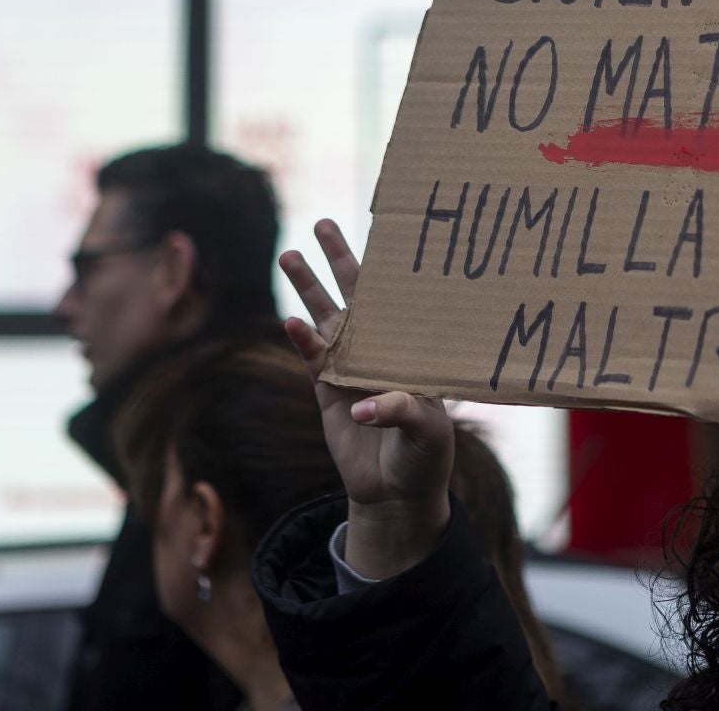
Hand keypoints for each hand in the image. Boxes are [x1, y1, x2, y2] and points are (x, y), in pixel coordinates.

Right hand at [279, 219, 452, 579]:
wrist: (397, 494)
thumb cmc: (426, 457)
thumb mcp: (428, 433)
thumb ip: (402, 410)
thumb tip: (362, 406)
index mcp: (413, 350)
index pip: (402, 301)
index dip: (391, 268)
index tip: (384, 231)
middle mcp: (382, 350)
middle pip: (358, 296)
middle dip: (340, 260)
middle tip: (323, 224)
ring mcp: (352, 367)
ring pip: (328, 318)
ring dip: (309, 289)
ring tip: (289, 255)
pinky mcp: (328, 391)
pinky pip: (313, 358)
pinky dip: (302, 340)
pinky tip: (290, 320)